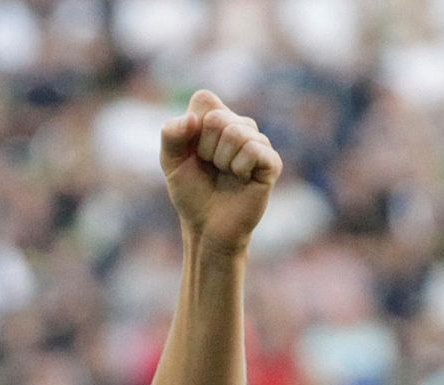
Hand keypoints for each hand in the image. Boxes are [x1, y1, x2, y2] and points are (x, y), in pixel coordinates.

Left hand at [160, 90, 281, 252]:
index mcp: (217, 119)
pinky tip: (241, 178)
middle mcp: (240, 125)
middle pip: (217, 118)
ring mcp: (258, 142)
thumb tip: (192, 119)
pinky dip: (238, 167)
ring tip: (225, 174)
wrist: (206, 226)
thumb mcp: (171, 162)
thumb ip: (171, 135)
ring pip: (235, 132)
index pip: (203, 99)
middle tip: (209, 166)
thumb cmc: (192, 192)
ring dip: (221, 160)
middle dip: (204, 148)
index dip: (190, 128)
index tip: (192, 151)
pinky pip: (253, 149)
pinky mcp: (271, 162)